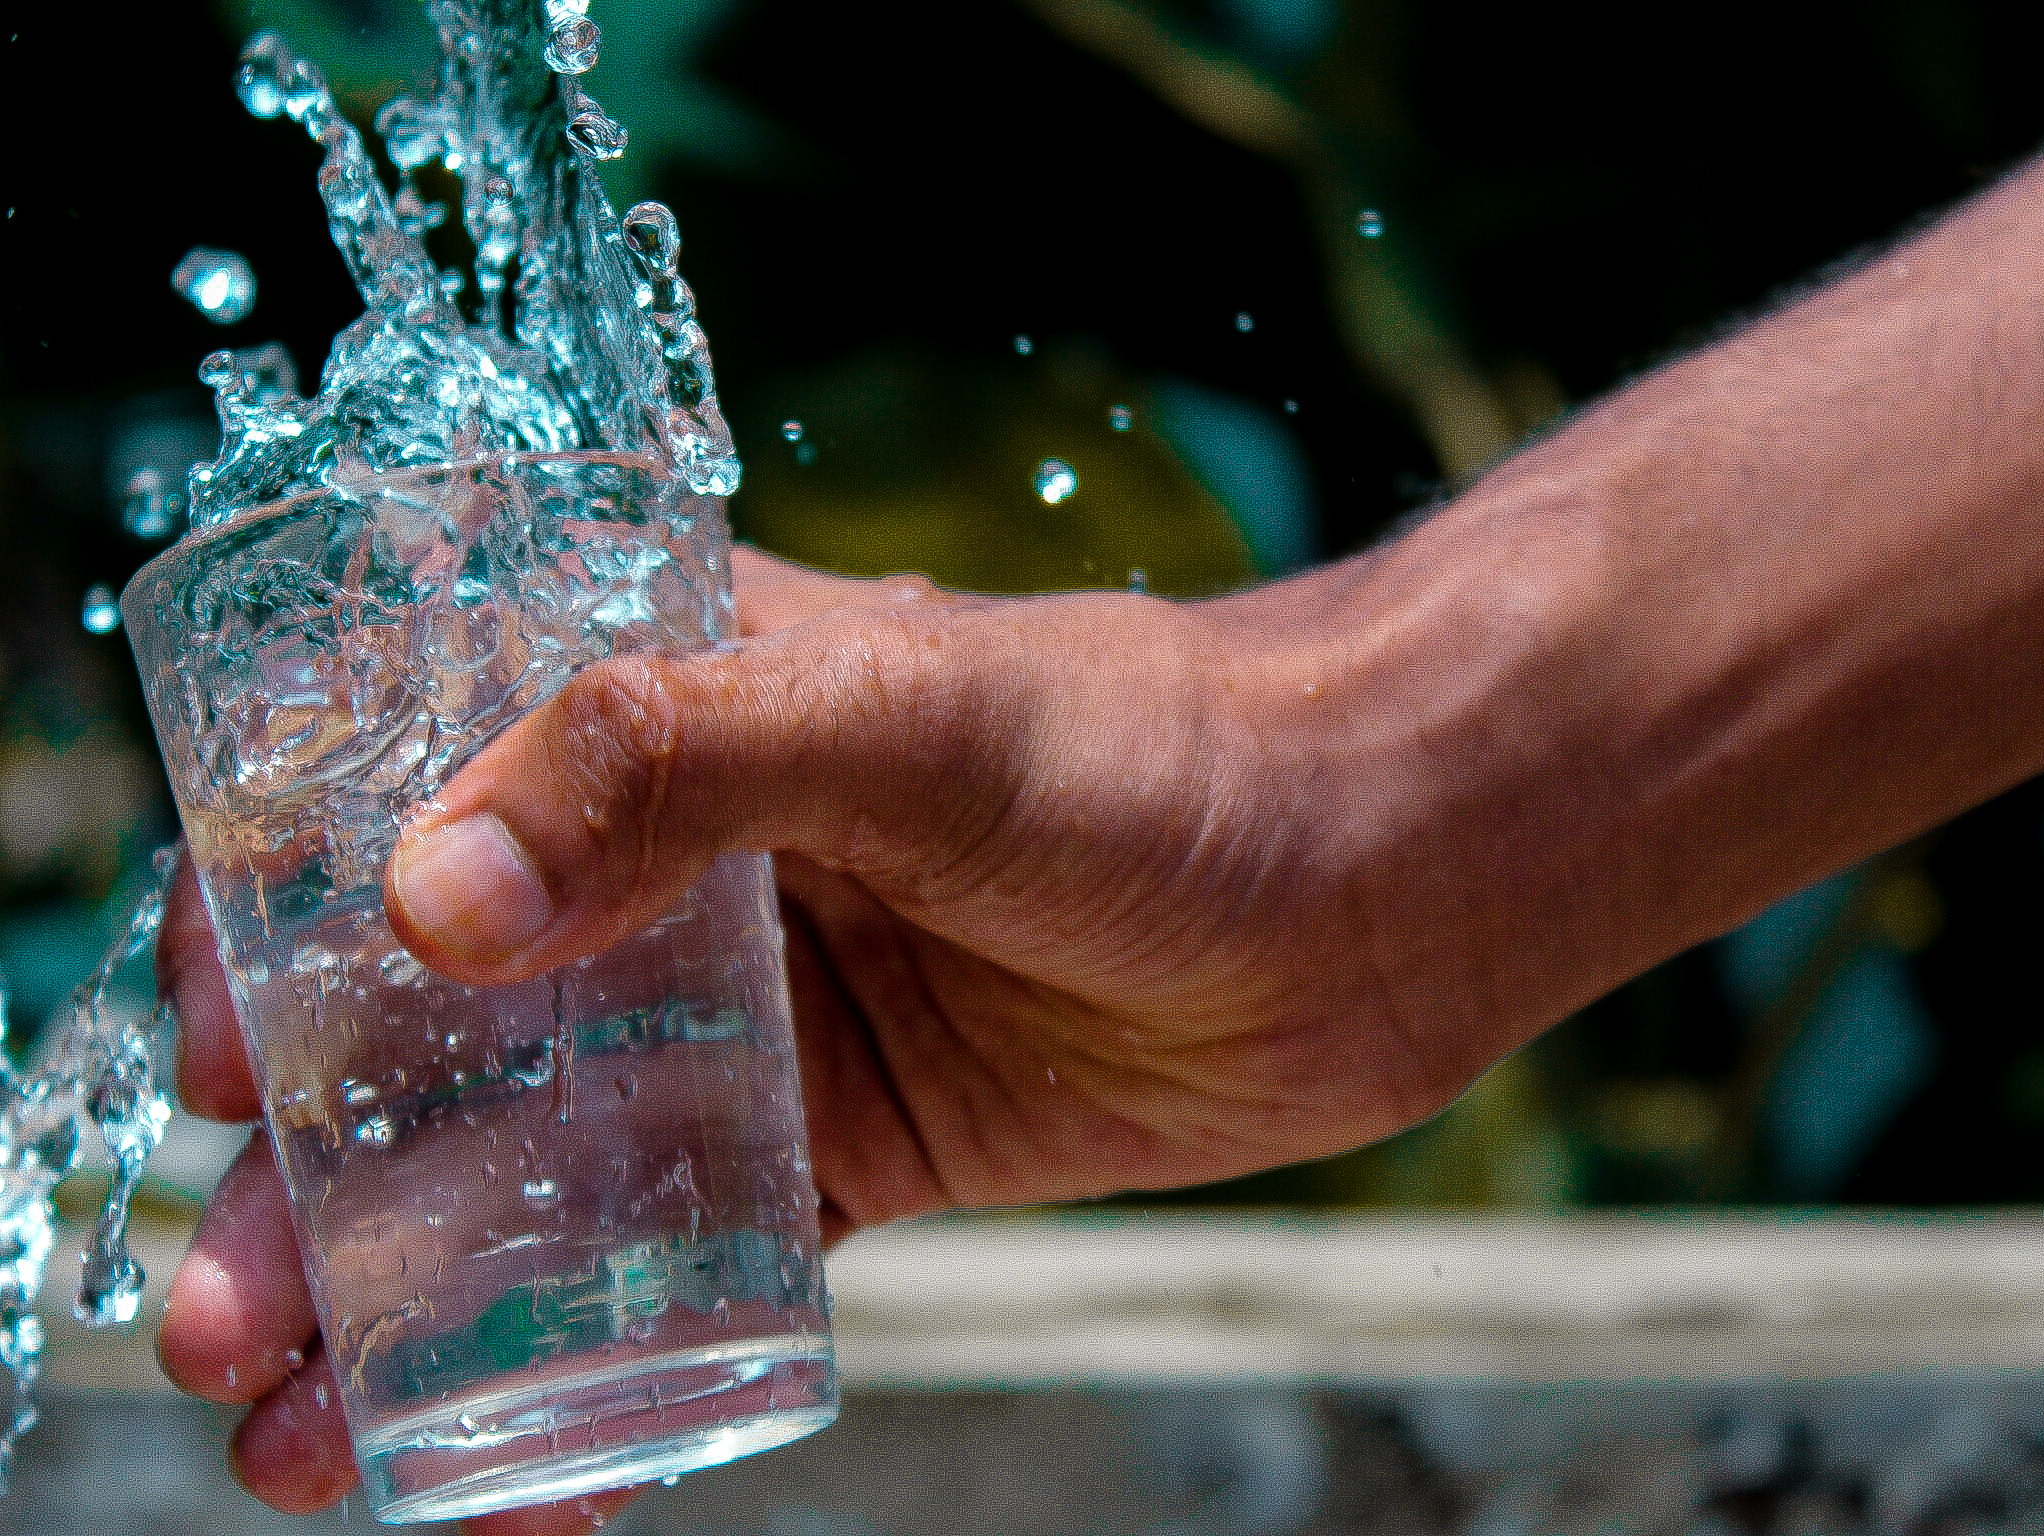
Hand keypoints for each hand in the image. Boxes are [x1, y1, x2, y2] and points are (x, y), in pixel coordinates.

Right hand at [156, 543, 1530, 1529]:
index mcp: (662, 699)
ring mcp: (754, 1015)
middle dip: (297, 1164)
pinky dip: (581, 1371)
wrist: (1380, 883)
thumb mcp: (914, 715)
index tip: (207, 1054)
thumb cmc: (1168, 753)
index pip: (393, 781)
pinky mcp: (841, 1145)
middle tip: (223, 1311)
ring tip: (297, 1432)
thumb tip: (430, 896)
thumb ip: (677, 756)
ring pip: (525, 1161)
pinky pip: (671, 1265)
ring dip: (397, 1291)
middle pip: (425, 1012)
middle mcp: (679, 859)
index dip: (260, 915)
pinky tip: (509, 1483)